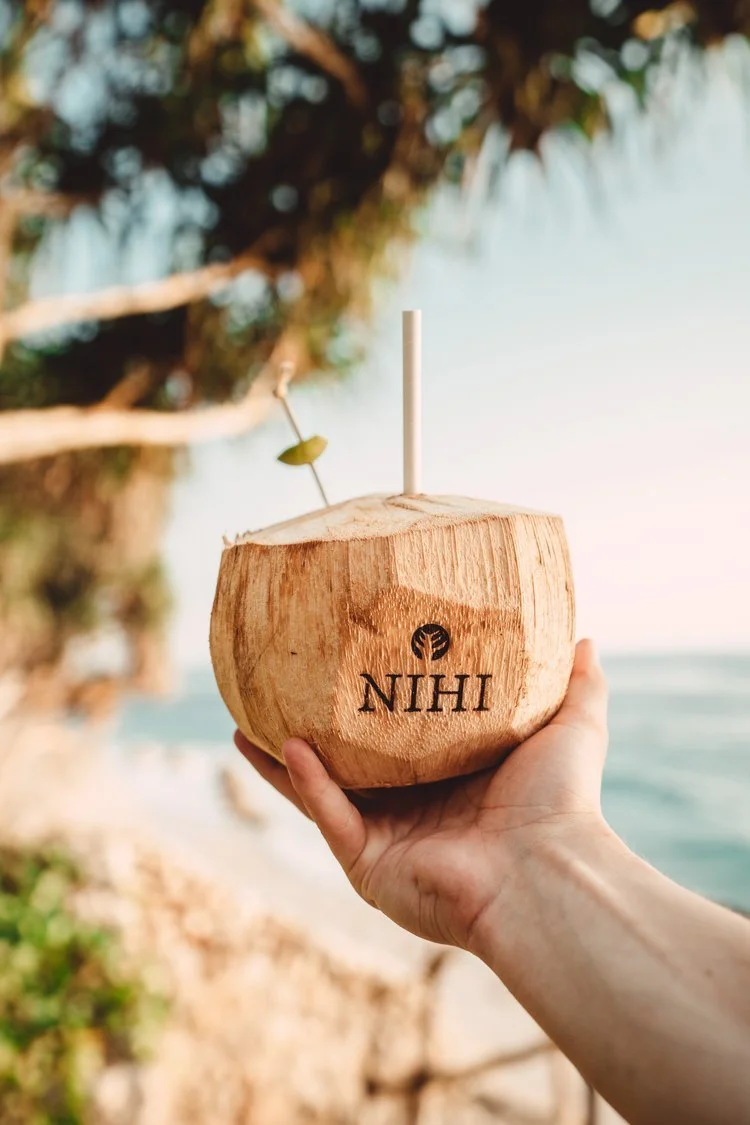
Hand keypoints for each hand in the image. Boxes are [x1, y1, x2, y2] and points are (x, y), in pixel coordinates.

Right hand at [234, 639, 608, 953]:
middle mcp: (412, 812)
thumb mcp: (571, 727)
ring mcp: (386, 840)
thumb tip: (585, 637)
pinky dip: (306, 782)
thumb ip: (576, 684)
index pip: (398, 741)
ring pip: (318, 792)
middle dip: (308, 734)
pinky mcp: (368, 866)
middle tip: (277, 693)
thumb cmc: (561, 801)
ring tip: (242, 722)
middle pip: (345, 767)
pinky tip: (287, 744)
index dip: (370, 707)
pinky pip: (328, 815)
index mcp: (450, 782)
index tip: (348, 666)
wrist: (548, 869)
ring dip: (280, 761)